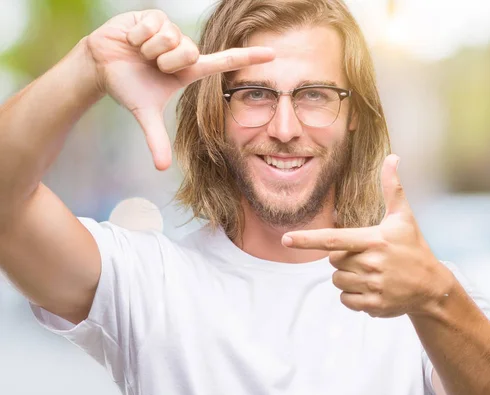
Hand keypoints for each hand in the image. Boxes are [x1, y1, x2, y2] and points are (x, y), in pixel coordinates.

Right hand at [85, 9, 274, 169]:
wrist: (101, 64)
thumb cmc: (128, 86)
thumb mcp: (144, 112)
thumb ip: (156, 139)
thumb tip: (162, 168)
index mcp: (189, 70)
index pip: (224, 62)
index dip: (248, 59)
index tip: (273, 56)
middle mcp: (185, 49)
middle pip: (189, 52)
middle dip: (164, 62)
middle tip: (151, 64)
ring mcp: (172, 30)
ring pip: (170, 39)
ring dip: (149, 49)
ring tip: (140, 52)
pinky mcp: (156, 16)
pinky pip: (153, 26)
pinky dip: (138, 36)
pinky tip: (133, 39)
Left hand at [282, 154, 454, 317]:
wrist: (432, 287)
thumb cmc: (413, 247)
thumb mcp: (403, 217)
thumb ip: (392, 188)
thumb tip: (392, 157)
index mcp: (373, 240)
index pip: (333, 240)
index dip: (307, 240)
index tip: (286, 239)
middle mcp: (371, 263)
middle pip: (333, 261)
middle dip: (343, 258)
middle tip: (366, 256)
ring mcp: (372, 286)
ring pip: (337, 281)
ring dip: (347, 277)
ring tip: (370, 273)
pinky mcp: (374, 305)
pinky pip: (345, 299)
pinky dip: (353, 295)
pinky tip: (371, 288)